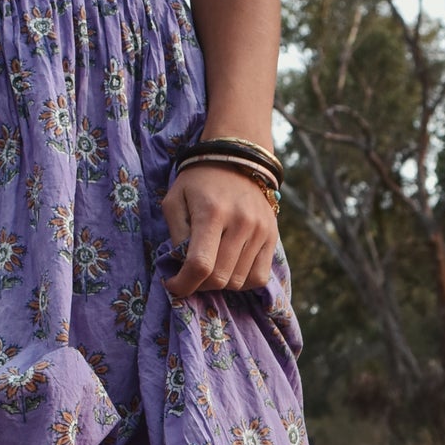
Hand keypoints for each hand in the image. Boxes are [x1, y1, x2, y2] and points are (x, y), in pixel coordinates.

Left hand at [161, 163, 277, 298]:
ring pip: (238, 281)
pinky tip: (230, 270)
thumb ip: (175, 234)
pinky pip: (258, 277)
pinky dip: (241, 282)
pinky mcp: (272, 236)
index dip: (183, 284)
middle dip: (199, 285)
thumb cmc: (198, 182)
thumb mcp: (175, 200)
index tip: (173, 284)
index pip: (200, 265)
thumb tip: (180, 268)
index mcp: (212, 213)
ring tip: (210, 268)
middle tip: (190, 275)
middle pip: (220, 278)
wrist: (237, 159)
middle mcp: (240, 223)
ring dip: (220, 283)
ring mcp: (260, 231)